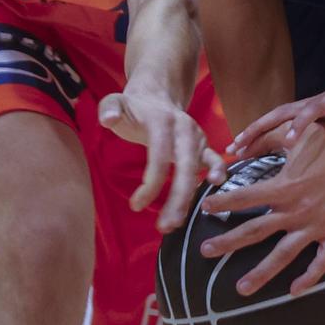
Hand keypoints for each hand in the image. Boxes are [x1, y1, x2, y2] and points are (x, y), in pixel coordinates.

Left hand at [96, 88, 224, 231]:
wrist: (156, 97)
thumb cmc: (133, 109)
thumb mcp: (115, 103)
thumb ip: (108, 109)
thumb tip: (108, 120)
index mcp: (163, 120)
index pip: (160, 154)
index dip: (151, 182)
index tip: (136, 206)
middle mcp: (184, 128)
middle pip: (186, 165)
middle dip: (178, 198)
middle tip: (164, 227)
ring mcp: (196, 136)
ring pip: (197, 169)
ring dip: (189, 197)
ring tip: (175, 223)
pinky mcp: (202, 145)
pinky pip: (213, 159)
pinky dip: (217, 172)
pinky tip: (214, 187)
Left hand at [199, 114, 324, 297]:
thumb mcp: (295, 135)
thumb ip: (266, 141)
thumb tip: (241, 144)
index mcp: (284, 187)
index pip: (244, 198)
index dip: (222, 203)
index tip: (204, 209)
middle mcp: (295, 211)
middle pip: (255, 231)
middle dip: (227, 243)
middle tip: (205, 251)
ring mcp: (315, 226)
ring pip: (283, 255)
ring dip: (260, 273)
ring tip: (240, 288)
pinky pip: (321, 262)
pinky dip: (308, 278)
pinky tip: (294, 291)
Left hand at [227, 52, 324, 158]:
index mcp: (318, 114)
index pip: (281, 126)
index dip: (259, 139)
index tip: (239, 154)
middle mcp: (316, 106)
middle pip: (274, 119)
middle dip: (251, 134)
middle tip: (230, 150)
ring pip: (286, 113)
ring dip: (263, 128)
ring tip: (245, 144)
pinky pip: (315, 111)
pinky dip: (300, 124)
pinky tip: (290, 138)